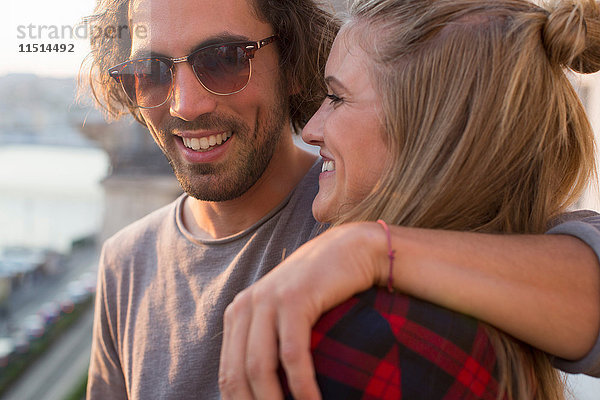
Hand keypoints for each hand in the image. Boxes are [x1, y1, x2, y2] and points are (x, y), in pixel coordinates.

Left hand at [219, 223, 382, 399]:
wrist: (350, 250)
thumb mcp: (286, 317)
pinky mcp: (294, 298)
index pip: (228, 375)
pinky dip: (302, 386)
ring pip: (260, 369)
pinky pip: (293, 355)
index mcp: (238, 314)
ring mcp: (267, 299)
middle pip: (237, 376)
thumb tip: (262, 391)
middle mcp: (246, 306)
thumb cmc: (322, 291)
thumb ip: (268, 345)